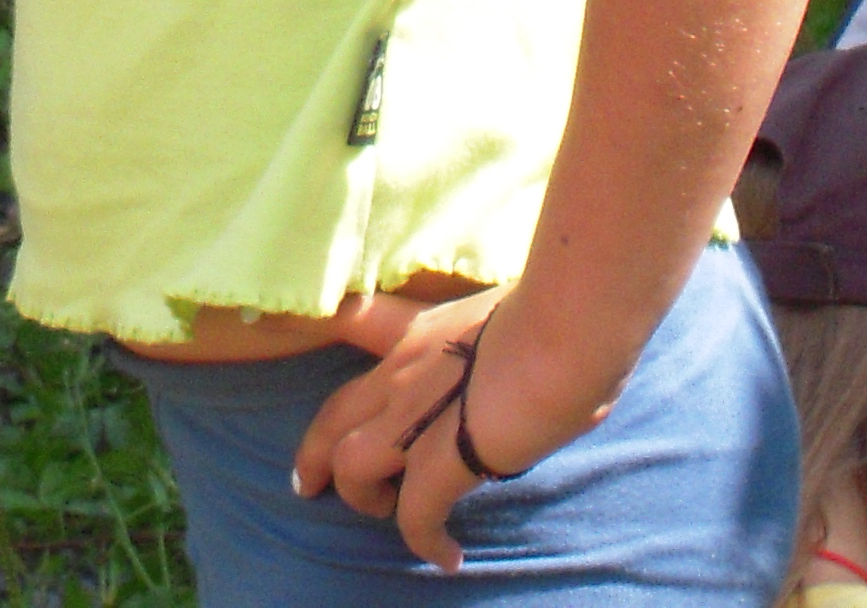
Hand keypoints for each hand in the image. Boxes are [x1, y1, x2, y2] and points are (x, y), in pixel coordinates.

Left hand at [291, 283, 620, 570]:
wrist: (563, 326)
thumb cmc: (556, 308)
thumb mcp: (509, 311)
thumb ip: (499, 336)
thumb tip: (532, 354)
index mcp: (424, 330)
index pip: (356, 321)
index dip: (329, 341)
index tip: (302, 353)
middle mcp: (404, 369)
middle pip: (335, 413)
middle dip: (316, 453)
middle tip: (309, 482)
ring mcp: (412, 414)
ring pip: (350, 466)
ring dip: (364, 499)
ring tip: (391, 516)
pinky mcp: (438, 460)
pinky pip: (413, 516)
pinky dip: (425, 542)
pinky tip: (448, 558)